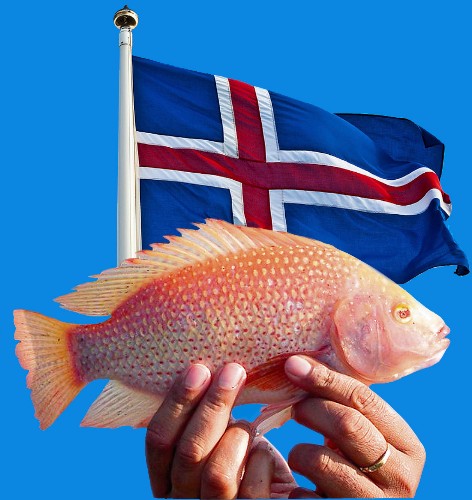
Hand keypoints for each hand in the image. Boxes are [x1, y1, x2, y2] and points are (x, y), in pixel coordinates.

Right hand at [145, 363, 296, 497]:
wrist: (271, 496)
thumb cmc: (238, 458)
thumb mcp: (214, 438)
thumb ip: (203, 418)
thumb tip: (208, 368)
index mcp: (166, 476)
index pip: (158, 441)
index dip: (176, 403)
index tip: (198, 369)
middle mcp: (183, 499)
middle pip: (189, 451)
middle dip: (211, 406)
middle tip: (232, 372)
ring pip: (217, 472)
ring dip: (237, 436)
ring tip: (247, 424)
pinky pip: (253, 488)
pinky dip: (261, 460)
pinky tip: (262, 452)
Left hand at [284, 356, 425, 497]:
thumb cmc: (359, 467)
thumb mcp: (366, 437)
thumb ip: (346, 405)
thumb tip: (299, 364)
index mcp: (408, 447)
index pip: (364, 400)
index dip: (325, 379)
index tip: (294, 365)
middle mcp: (401, 478)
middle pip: (347, 425)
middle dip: (311, 409)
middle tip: (294, 407)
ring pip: (322, 461)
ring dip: (300, 452)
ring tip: (300, 455)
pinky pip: (306, 497)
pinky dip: (297, 487)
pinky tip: (304, 487)